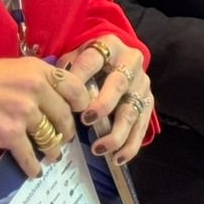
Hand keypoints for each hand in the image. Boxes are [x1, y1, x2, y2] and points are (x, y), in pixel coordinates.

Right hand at [0, 56, 91, 178]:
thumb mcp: (15, 67)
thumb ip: (37, 78)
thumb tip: (56, 94)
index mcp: (38, 70)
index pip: (74, 87)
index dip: (82, 102)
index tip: (82, 111)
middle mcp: (35, 89)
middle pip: (64, 115)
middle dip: (67, 130)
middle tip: (66, 136)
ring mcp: (24, 113)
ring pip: (50, 137)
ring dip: (54, 150)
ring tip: (53, 154)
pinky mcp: (11, 134)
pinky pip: (30, 155)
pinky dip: (33, 166)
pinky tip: (35, 171)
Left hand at [58, 34, 152, 163]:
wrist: (118, 58)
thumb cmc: (90, 61)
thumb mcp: (77, 54)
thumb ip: (67, 68)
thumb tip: (54, 90)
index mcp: (109, 45)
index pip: (93, 60)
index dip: (81, 78)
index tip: (70, 98)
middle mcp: (130, 62)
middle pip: (118, 84)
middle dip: (103, 104)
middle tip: (87, 120)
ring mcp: (142, 83)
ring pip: (131, 110)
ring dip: (116, 132)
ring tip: (100, 148)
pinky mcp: (148, 101)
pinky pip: (142, 126)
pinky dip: (131, 144)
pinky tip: (118, 158)